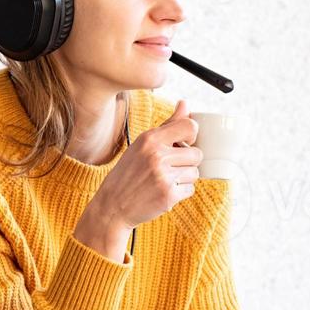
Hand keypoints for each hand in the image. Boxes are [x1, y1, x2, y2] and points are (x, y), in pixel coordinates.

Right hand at [92, 99, 202, 228]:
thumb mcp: (143, 144)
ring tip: (164, 180)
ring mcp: (163, 176)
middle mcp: (157, 155)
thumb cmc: (129, 173)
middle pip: (197, 154)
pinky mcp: (168, 195)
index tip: (184, 143)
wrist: (113, 205)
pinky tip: (163, 191)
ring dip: (184, 178)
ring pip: (195, 173)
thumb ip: (168, 125)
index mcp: (150, 139)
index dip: (192, 135)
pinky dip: (181, 192)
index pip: (190, 126)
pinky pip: (191, 189)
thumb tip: (185, 103)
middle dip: (187, 162)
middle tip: (169, 168)